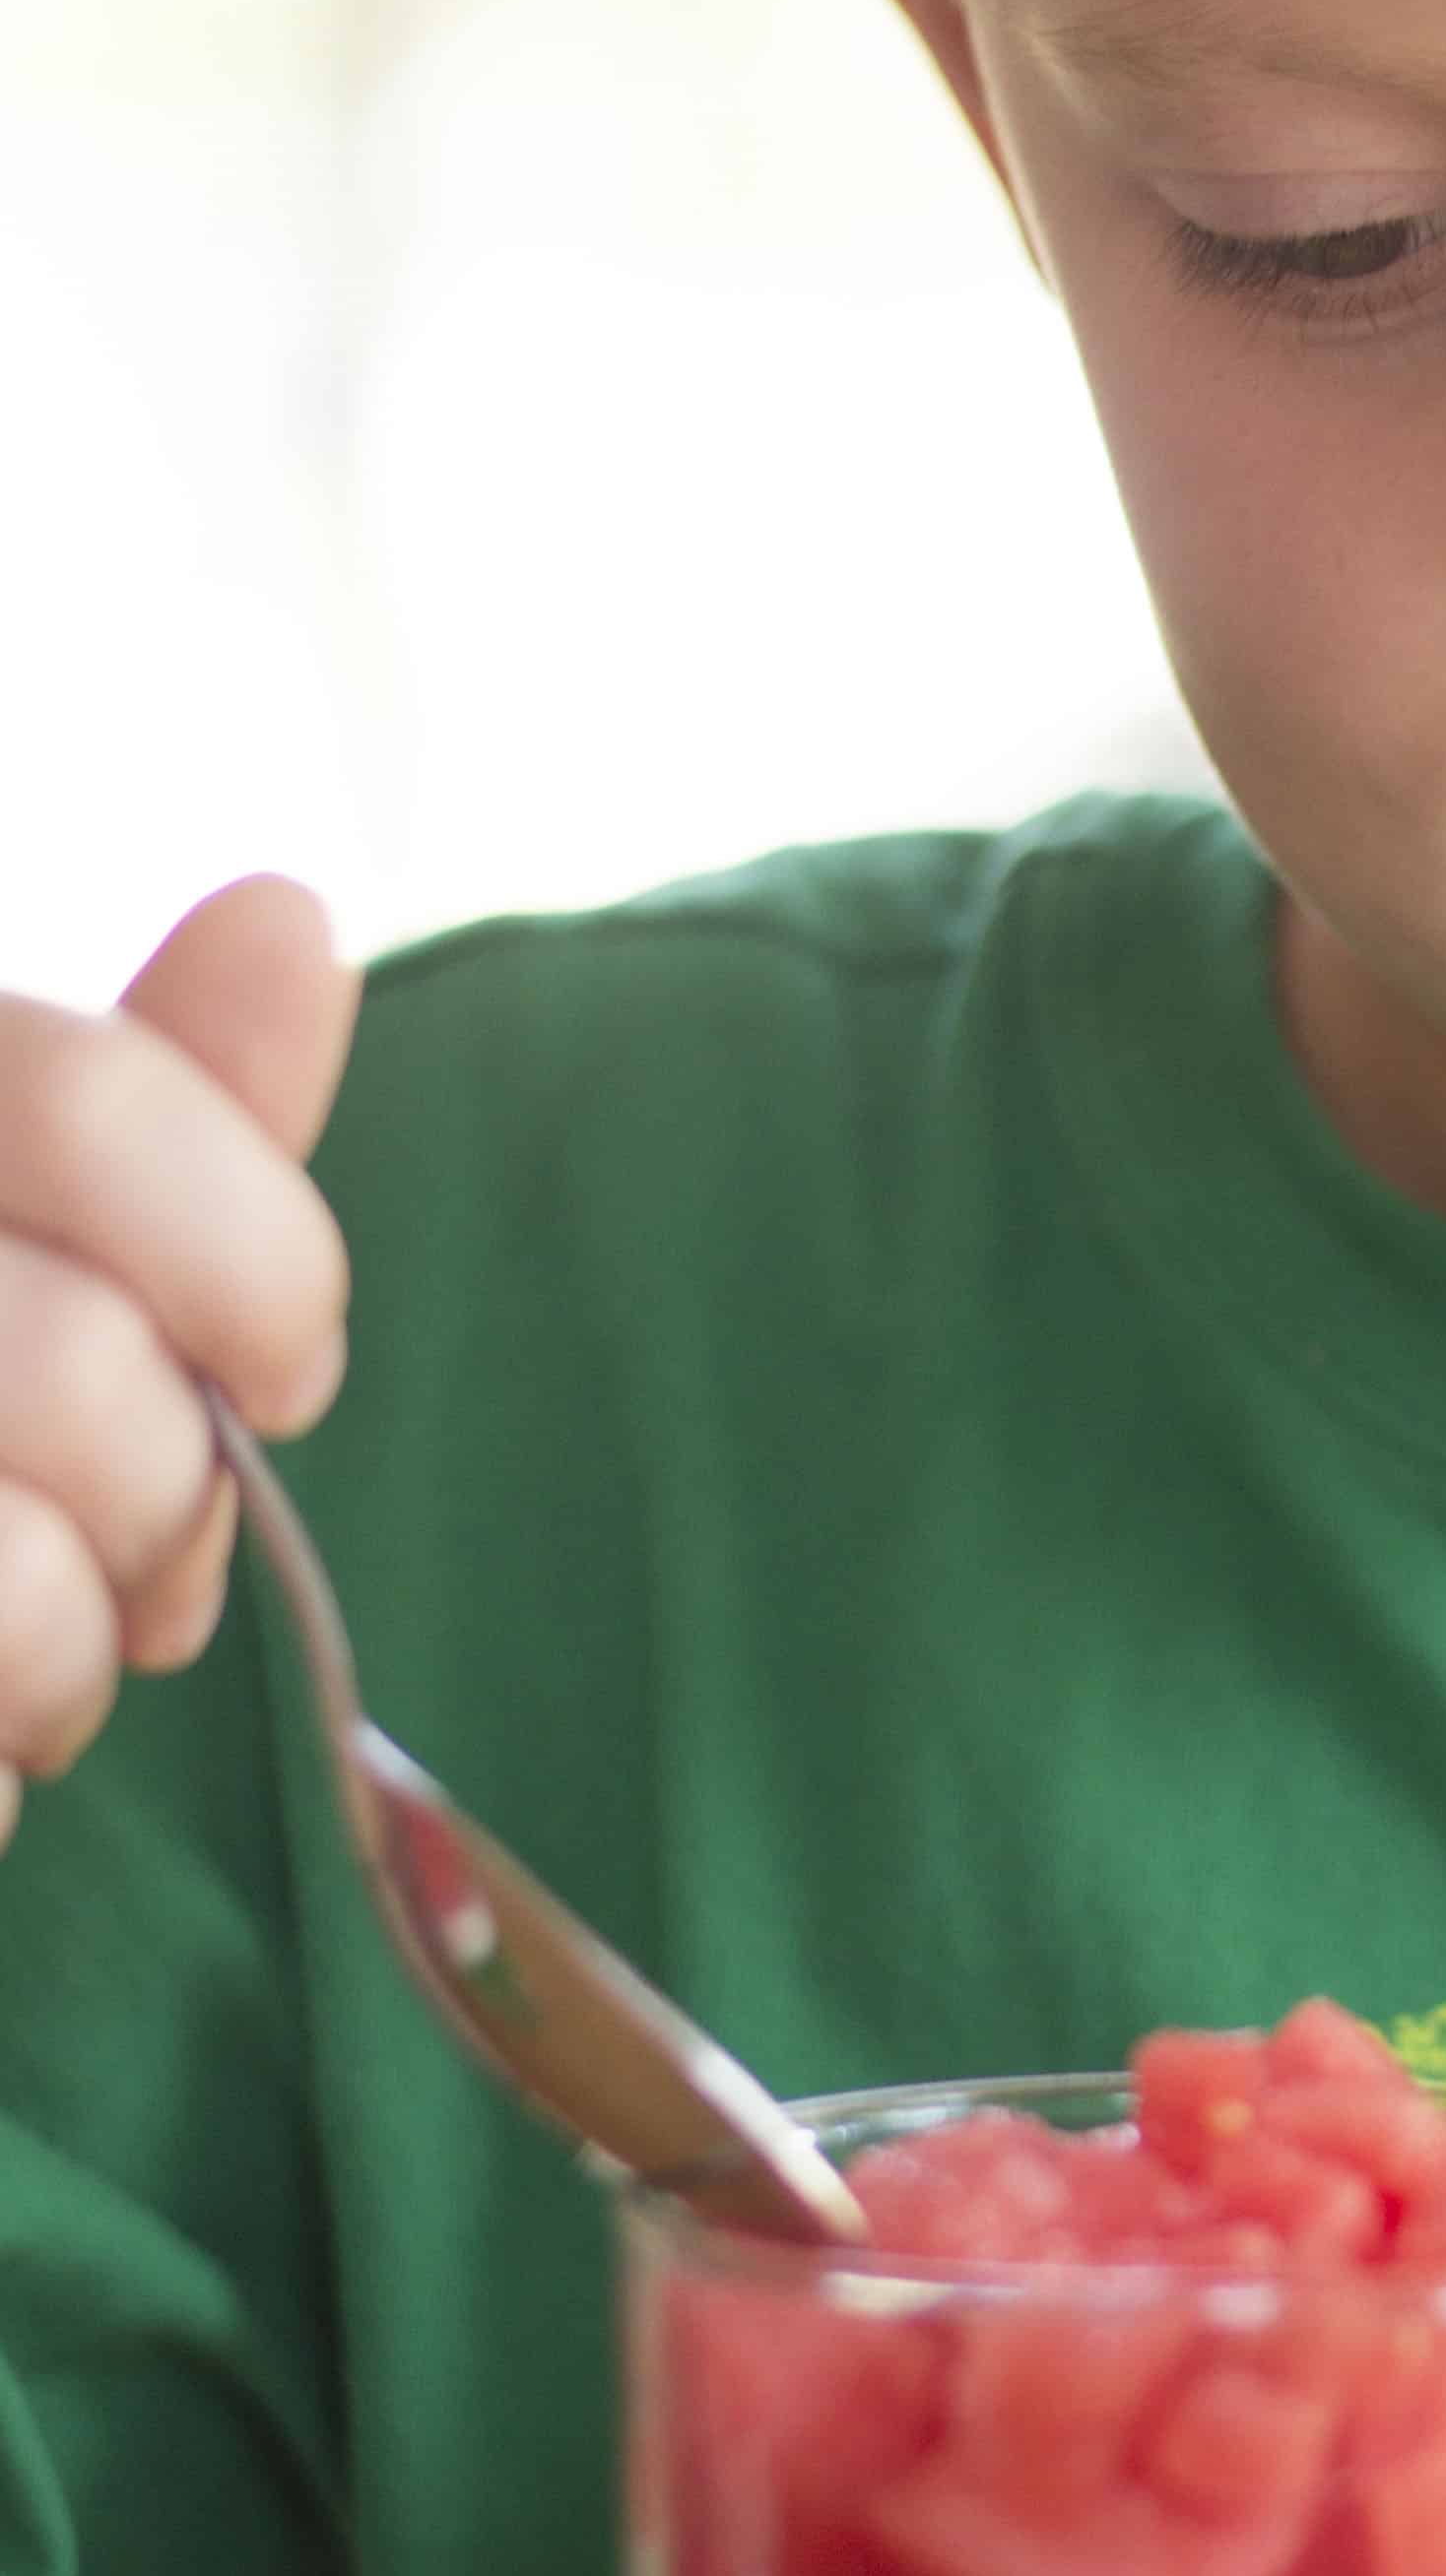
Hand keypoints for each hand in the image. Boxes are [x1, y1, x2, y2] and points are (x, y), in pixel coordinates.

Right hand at [0, 878, 357, 1847]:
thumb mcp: (52, 1255)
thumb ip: (165, 1111)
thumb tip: (289, 916)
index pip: (80, 1105)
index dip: (254, 1263)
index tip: (287, 1373)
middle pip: (80, 1365)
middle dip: (165, 1506)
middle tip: (135, 1567)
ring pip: (25, 1550)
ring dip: (68, 1653)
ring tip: (32, 1659)